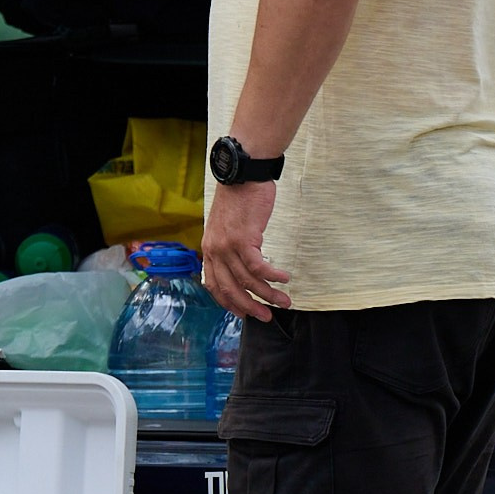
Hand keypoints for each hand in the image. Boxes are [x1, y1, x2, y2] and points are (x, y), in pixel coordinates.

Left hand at [200, 179, 288, 320]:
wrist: (242, 176)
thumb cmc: (239, 200)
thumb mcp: (226, 227)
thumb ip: (230, 248)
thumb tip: (243, 266)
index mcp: (209, 250)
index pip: (214, 285)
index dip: (229, 303)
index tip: (244, 313)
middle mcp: (215, 251)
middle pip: (230, 289)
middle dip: (249, 307)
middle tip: (266, 317)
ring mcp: (228, 246)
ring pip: (247, 280)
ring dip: (268, 294)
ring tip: (284, 301)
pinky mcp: (244, 239)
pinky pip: (258, 266)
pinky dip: (272, 276)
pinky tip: (284, 279)